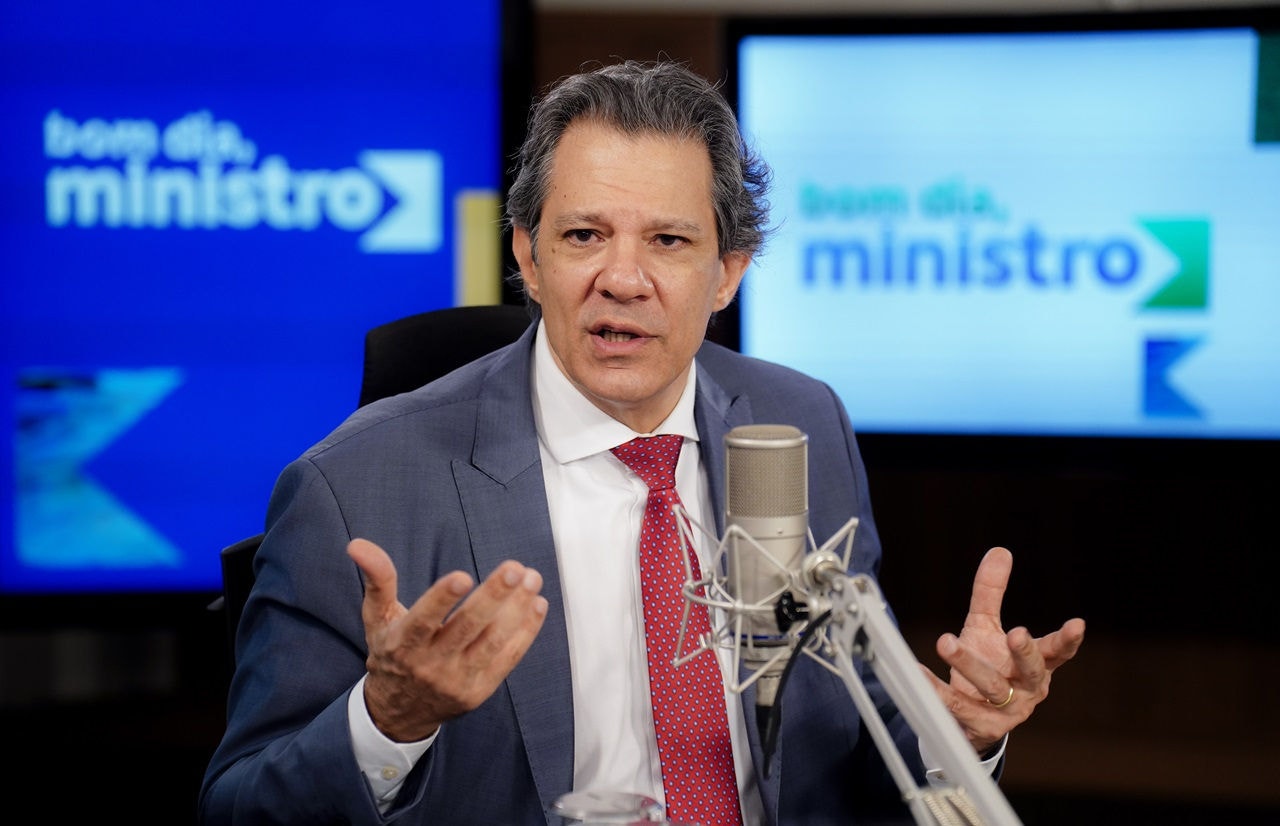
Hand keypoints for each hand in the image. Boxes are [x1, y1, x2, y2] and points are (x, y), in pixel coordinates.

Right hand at [347, 538, 548, 741]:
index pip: (422, 621)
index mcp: (402, 644)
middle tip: (515, 568)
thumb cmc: (391, 653)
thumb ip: (377, 579)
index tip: (462, 576)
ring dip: (516, 610)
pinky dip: (525, 632)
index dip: (441, 599)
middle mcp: (430, 665)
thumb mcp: (378, 618)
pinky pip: (507, 659)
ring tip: (532, 579)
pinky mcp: (479, 691)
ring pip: (492, 643)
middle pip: (466, 628)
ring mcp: (457, 680)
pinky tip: (536, 604)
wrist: (400, 712)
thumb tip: (357, 544)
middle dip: (493, 597)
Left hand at [922, 547, 1085, 754]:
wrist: (971, 719)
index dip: (1068, 640)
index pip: (1057, 652)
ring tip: (946, 641)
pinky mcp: (979, 726)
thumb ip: (991, 593)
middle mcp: (1027, 690)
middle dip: (1024, 652)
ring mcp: (1006, 712)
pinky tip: (918, 672)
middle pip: (1030, 671)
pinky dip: (936, 689)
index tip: (1077, 624)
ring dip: (968, 665)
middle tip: (1016, 633)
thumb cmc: (988, 665)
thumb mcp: (986, 627)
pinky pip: (956, 707)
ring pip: (990, 687)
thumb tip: (1000, 551)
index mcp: (1036, 666)